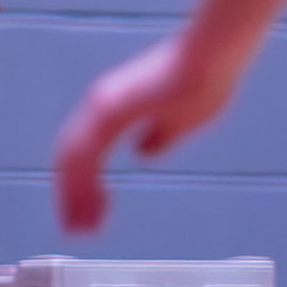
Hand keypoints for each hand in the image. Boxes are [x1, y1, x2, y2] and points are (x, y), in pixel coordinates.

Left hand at [48, 31, 246, 232]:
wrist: (214, 57)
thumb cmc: (204, 80)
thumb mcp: (182, 120)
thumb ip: (160, 136)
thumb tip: (143, 151)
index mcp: (116, 107)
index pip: (87, 150)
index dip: (83, 182)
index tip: (89, 210)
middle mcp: (102, 104)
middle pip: (72, 156)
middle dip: (71, 195)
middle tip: (76, 228)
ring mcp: (103, 105)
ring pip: (73, 158)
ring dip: (74, 195)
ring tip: (80, 227)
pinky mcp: (111, 110)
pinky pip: (85, 152)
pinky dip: (82, 182)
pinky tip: (89, 205)